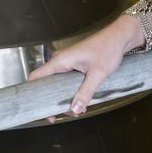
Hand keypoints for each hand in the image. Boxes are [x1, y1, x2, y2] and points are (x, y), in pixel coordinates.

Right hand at [27, 14, 142, 119]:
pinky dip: (70, 91)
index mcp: (60, 60)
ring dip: (63, 97)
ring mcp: (66, 62)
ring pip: (56, 83)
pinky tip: (81, 100)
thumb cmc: (107, 50)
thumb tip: (75, 109)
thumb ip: (85, 92)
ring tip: (76, 110)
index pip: (36, 76)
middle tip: (61, 114)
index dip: (33, 93)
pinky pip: (65, 80)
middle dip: (52, 100)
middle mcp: (60, 61)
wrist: (118, 38)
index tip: (40, 109)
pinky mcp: (73, 64)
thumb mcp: (97, 74)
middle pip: (46, 83)